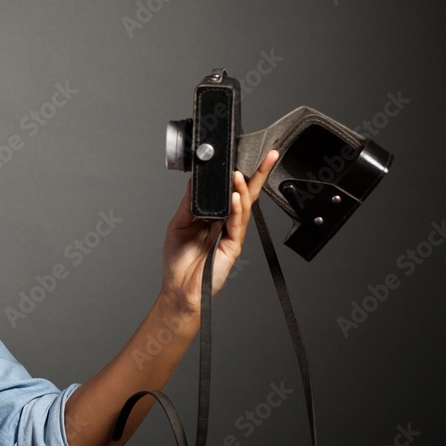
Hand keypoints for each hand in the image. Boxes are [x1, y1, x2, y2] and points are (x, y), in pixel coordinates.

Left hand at [159, 150, 278, 314]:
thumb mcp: (177, 225)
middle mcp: (224, 223)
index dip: (236, 175)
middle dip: (258, 174)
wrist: (179, 290)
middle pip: (245, 194)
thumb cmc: (178, 262)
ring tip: (239, 174)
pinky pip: (237, 224)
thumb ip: (188, 204)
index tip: (240, 156)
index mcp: (212, 216)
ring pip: (243, 206)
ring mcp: (231, 234)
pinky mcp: (233, 245)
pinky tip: (235, 197)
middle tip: (268, 155)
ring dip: (242, 188)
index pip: (228, 191)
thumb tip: (194, 181)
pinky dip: (237, 209)